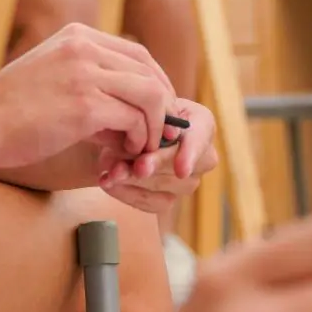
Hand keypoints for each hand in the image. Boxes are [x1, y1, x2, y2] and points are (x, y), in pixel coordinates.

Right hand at [0, 22, 179, 174]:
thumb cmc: (10, 110)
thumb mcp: (53, 77)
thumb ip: (91, 83)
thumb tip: (133, 114)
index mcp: (77, 36)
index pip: (137, 53)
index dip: (157, 83)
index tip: (158, 110)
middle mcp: (84, 47)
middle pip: (149, 71)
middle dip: (162, 106)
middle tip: (158, 133)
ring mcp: (85, 73)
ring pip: (150, 94)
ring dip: (154, 125)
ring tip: (140, 145)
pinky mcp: (85, 105)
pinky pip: (134, 119)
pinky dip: (138, 138)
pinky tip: (124, 151)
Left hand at [98, 100, 219, 214]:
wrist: (120, 132)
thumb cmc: (136, 112)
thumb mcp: (139, 109)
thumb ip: (143, 123)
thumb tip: (139, 156)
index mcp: (201, 124)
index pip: (200, 138)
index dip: (191, 154)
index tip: (181, 170)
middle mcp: (201, 156)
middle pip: (180, 166)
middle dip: (154, 166)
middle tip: (133, 167)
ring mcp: (187, 181)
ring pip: (165, 187)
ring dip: (134, 180)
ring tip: (111, 172)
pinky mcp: (168, 198)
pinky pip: (152, 203)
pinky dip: (127, 193)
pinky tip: (109, 183)